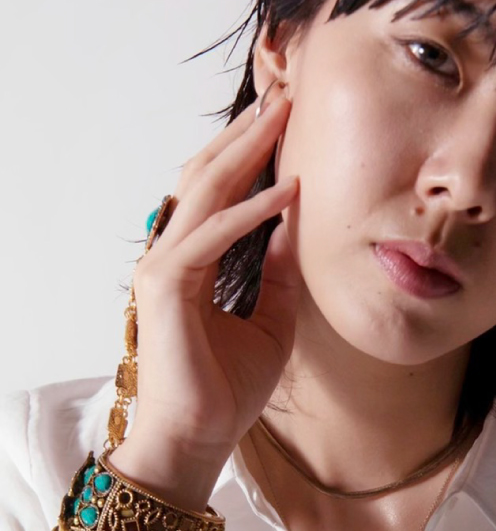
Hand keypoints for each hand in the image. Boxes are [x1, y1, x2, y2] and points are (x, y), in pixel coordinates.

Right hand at [111, 92, 297, 501]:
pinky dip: (252, 210)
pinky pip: (214, 235)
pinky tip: (289, 189)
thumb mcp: (272, 316)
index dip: (250, 152)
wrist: (201, 438)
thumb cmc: (229, 386)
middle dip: (247, 133)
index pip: (219, 190)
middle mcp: (172, 253)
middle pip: (208, 175)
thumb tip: (296, 223)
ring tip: (283, 114)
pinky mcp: (167, 286)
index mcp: (193, 258)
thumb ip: (278, 268)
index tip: (285, 118)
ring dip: (246, 150)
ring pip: (205, 190)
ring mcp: (164, 266)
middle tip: (285, 92)